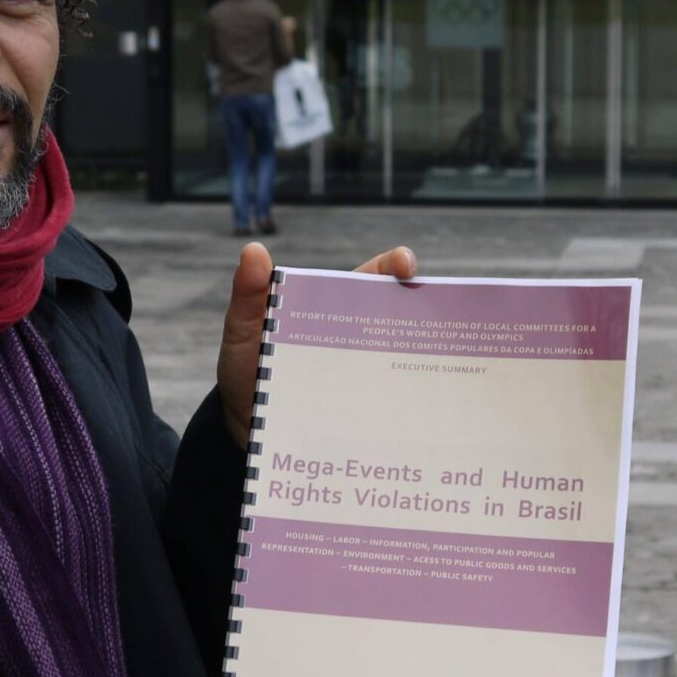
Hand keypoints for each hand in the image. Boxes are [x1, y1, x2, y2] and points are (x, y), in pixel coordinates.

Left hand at [217, 243, 417, 447]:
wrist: (242, 426)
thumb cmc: (246, 367)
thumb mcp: (242, 331)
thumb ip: (247, 295)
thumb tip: (254, 250)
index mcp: (332, 307)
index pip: (372, 278)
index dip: (395, 266)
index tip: (406, 267)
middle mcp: (356, 337)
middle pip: (398, 317)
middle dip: (424, 314)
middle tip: (433, 323)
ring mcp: (362, 374)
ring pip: (400, 362)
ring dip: (420, 365)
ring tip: (434, 372)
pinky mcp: (361, 408)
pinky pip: (386, 403)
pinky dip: (402, 406)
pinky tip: (413, 415)